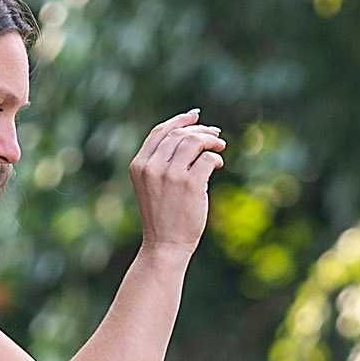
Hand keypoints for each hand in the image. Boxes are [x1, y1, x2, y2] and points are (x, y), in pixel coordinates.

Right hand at [128, 108, 224, 258]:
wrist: (165, 245)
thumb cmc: (162, 216)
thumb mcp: (152, 185)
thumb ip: (162, 162)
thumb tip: (190, 135)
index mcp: (139, 165)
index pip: (160, 132)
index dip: (179, 121)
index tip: (195, 116)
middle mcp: (153, 167)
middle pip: (179, 134)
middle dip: (200, 131)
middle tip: (215, 136)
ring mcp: (171, 175)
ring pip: (194, 142)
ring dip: (211, 141)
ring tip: (220, 147)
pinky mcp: (190, 184)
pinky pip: (207, 159)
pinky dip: (216, 158)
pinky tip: (219, 165)